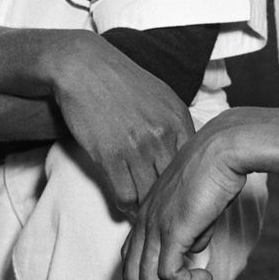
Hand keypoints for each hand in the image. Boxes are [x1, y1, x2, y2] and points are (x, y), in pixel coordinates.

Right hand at [51, 40, 192, 212]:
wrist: (83, 68)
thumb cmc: (120, 81)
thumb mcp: (161, 96)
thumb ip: (176, 124)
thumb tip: (188, 151)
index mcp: (178, 119)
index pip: (195, 165)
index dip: (190, 184)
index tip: (183, 194)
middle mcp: (161, 135)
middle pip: (175, 184)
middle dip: (171, 201)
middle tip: (166, 211)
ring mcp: (136, 147)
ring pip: (150, 195)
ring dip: (147, 206)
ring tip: (145, 212)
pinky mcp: (110, 156)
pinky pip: (125, 194)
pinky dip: (126, 205)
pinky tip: (125, 204)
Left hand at [121, 120, 248, 279]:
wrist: (223, 150)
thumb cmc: (216, 173)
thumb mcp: (200, 209)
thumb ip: (192, 232)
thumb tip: (192, 253)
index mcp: (147, 213)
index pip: (127, 257)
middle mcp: (145, 221)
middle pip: (132, 276)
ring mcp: (155, 226)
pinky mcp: (172, 230)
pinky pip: (167, 275)